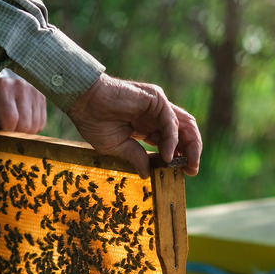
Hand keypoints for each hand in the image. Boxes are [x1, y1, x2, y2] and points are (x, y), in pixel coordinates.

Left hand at [0, 76, 46, 146]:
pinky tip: (18, 121)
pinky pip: (41, 123)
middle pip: (25, 125)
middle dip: (12, 134)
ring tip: (7, 124)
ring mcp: (34, 91)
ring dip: (21, 133)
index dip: (3, 133)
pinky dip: (30, 128)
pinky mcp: (41, 97)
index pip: (11, 119)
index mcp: (1, 87)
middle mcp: (21, 86)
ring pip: (35, 126)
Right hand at [67, 73, 201, 177]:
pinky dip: (171, 140)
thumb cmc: (94, 121)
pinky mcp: (156, 98)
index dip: (180, 156)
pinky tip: (167, 155)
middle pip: (184, 133)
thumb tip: (147, 174)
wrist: (83, 102)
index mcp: (147, 126)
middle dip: (192, 152)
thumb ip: (136, 157)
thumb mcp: (117, 147)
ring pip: (184, 125)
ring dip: (190, 146)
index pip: (172, 141)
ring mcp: (157, 105)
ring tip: (187, 165)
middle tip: (192, 170)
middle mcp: (156, 114)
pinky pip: (170, 122)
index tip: (183, 173)